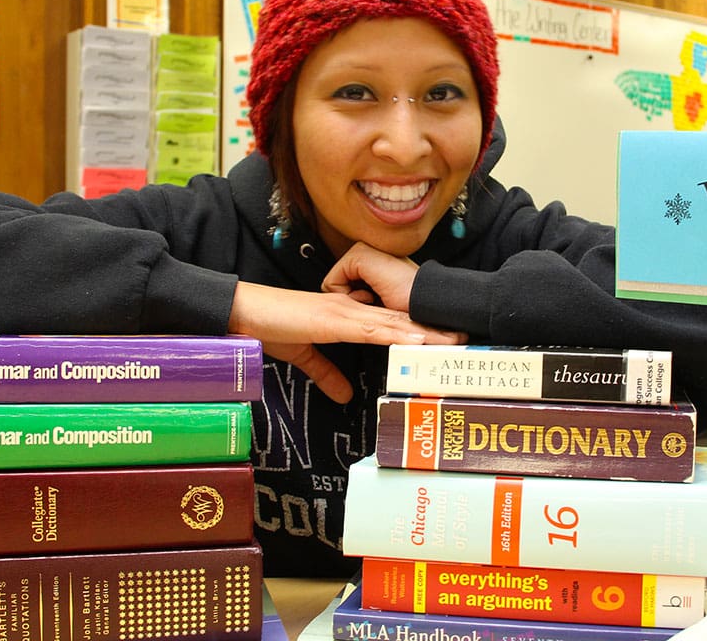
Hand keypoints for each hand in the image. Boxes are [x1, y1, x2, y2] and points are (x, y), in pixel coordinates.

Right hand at [228, 281, 463, 403]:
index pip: (389, 325)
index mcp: (347, 317)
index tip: (443, 342)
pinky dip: (392, 333)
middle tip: (463, 339)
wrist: (243, 312)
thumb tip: (346, 396)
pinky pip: (367, 327)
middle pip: (399, 321)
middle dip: (430, 331)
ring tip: (450, 340)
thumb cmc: (270, 328)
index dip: (416, 333)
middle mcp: (351, 310)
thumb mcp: (304, 356)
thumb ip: (326, 373)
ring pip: (391, 323)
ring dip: (421, 332)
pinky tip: (413, 339)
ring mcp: (343, 312)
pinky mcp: (331, 319)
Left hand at [322, 241, 419, 312]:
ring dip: (350, 299)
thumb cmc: (411, 306)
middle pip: (337, 283)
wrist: (427, 303)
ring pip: (334, 283)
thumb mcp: (383, 301)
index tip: (375, 306)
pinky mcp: (359, 255)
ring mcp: (363, 251)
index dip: (354, 302)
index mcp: (375, 260)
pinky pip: (332, 282)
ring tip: (375, 299)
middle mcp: (368, 251)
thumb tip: (348, 304)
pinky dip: (345, 295)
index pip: (346, 283)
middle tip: (375, 302)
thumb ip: (366, 296)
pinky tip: (370, 295)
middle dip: (350, 300)